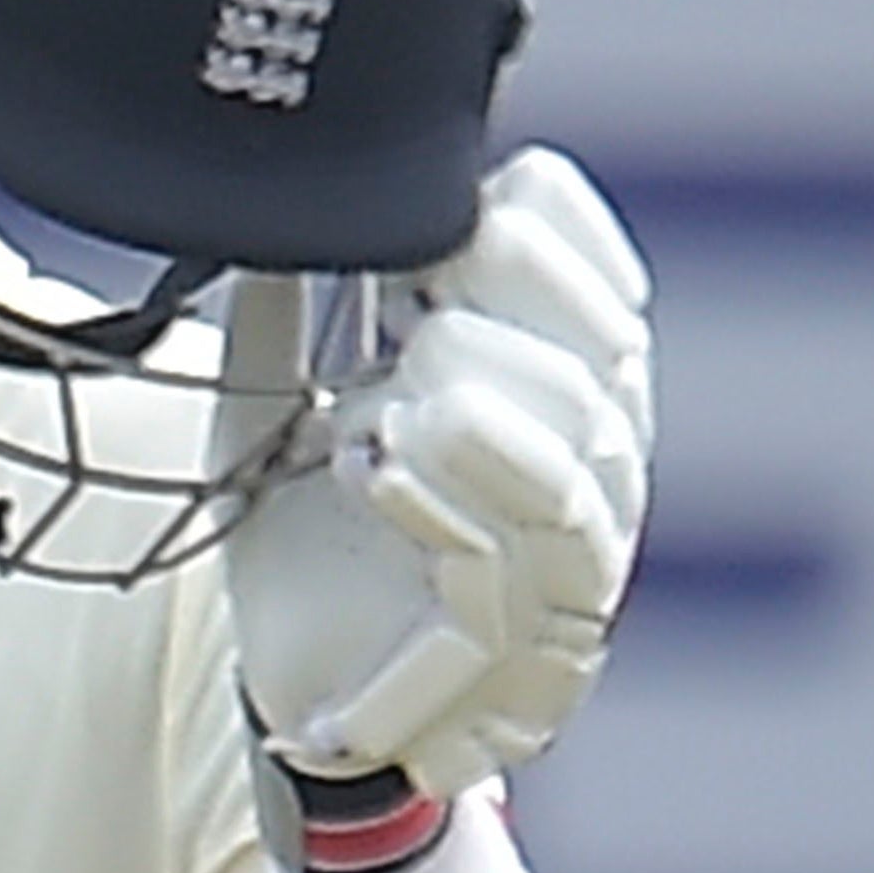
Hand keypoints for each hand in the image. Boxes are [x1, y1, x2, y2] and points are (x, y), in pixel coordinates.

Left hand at [222, 146, 654, 801]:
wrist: (299, 674)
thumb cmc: (309, 523)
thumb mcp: (279, 397)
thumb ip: (284, 308)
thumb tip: (268, 202)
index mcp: (562, 386)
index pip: (605, 288)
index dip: (556, 233)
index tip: (477, 198)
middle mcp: (594, 468)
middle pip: (601, 365)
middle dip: (508, 310)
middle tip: (410, 296)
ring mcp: (566, 565)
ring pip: (569, 465)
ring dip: (479, 406)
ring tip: (394, 391)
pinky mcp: (506, 650)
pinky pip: (495, 566)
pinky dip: (438, 503)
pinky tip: (382, 457)